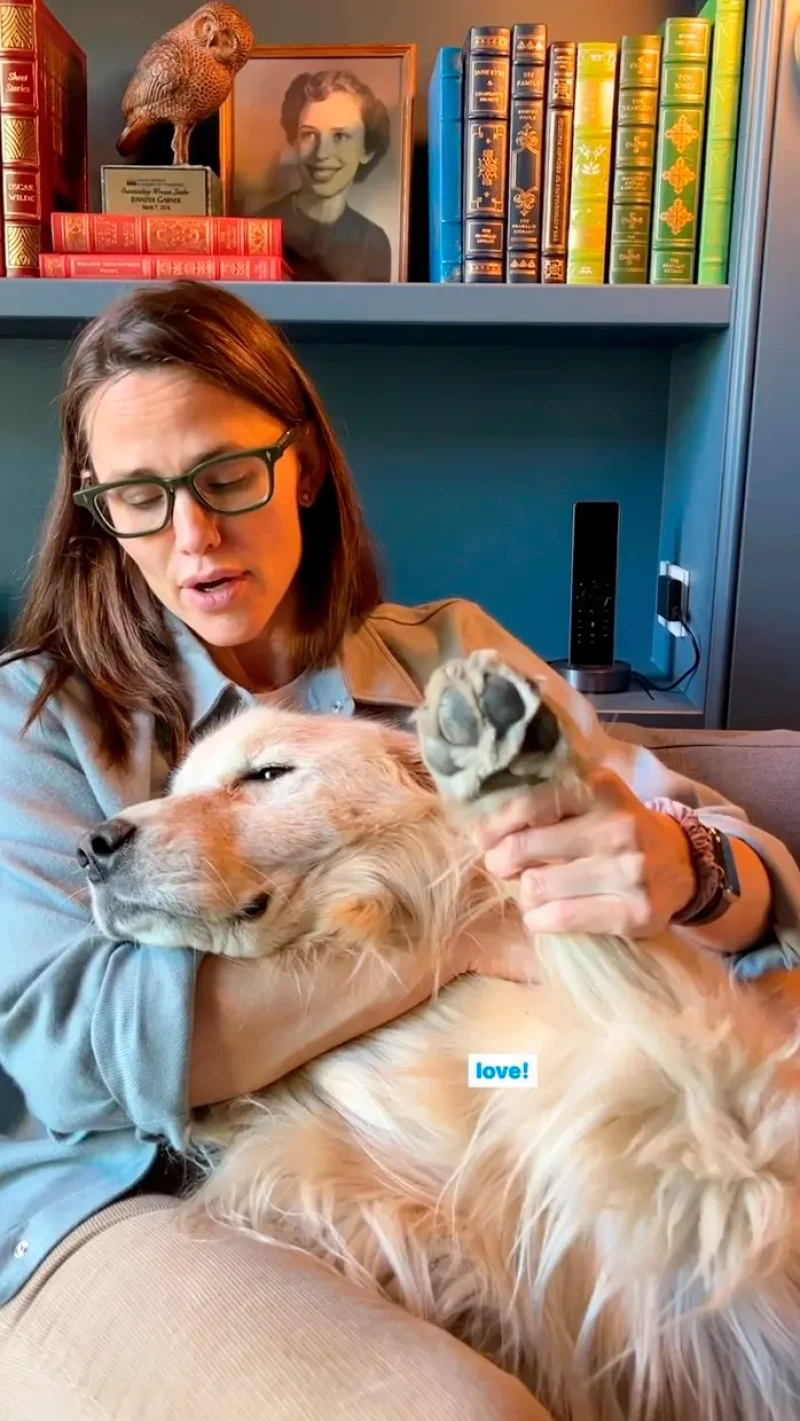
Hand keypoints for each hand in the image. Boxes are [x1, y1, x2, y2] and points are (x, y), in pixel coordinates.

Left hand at [473, 768, 696, 938]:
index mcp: (601, 789)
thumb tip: (484, 823)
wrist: (682, 865)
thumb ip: (547, 797)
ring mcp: (628, 872)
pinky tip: (542, 914)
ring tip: (531, 890)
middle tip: (501, 864)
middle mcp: (617, 826)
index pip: (528, 803)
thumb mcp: (593, 797)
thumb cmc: (619, 828)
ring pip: (537, 886)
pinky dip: (538, 919)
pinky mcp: (632, 914)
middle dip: (500, 860)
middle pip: (523, 847)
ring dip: (523, 893)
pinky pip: (560, 919)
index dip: (495, 824)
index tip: (483, 836)